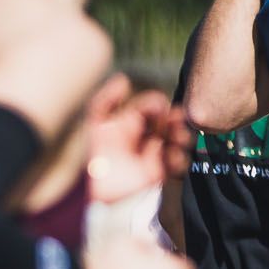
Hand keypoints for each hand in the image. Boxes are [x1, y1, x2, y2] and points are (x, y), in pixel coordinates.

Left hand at [85, 79, 189, 204]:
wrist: (87, 188)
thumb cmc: (87, 153)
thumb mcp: (93, 122)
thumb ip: (107, 99)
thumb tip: (124, 79)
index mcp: (129, 123)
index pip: (151, 108)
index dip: (158, 106)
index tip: (159, 109)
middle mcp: (143, 137)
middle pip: (168, 123)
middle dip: (175, 119)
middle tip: (176, 119)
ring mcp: (151, 156)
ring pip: (176, 142)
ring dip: (181, 136)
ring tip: (179, 137)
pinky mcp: (156, 175)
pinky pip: (176, 165)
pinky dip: (178, 159)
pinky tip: (172, 156)